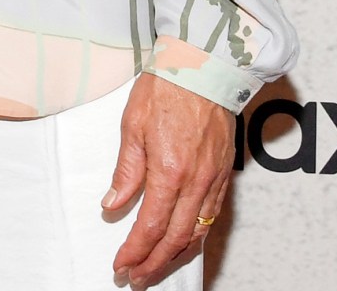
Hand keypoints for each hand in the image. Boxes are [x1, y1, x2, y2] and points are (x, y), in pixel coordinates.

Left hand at [102, 74, 233, 287]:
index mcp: (170, 172)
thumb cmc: (167, 88)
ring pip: (197, 233)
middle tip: (134, 277)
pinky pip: (211, 217)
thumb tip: (113, 204)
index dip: (135, 251)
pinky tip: (182, 243)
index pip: (151, 226)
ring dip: (175, 256)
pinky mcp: (223, 174)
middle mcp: (196, 182)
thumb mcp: (132, 126)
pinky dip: (195, 237)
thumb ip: (126, 171)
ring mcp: (214, 180)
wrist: (205, 66)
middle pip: (176, 239)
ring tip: (155, 268)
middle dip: (153, 263)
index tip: (121, 265)